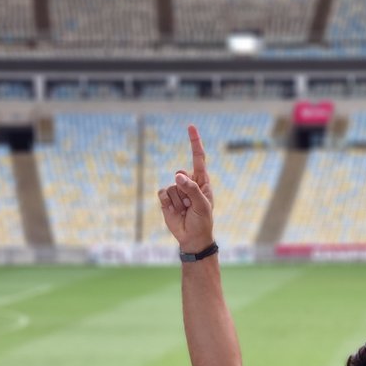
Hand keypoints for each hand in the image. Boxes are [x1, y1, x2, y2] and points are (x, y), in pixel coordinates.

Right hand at [158, 125, 214, 251]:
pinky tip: (175, 211)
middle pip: (180, 174)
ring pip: (171, 186)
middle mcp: (188, 183)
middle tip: (191, 205)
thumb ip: (192, 189)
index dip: (194, 142)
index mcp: (202, 181)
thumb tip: (178, 176)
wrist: (192, 238)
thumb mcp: (203, 205)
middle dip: (184, 189)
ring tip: (185, 211)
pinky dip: (168, 203)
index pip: (198, 158)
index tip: (191, 127)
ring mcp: (177, 190)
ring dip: (178, 201)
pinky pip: (162, 193)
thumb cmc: (202, 221)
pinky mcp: (166, 198)